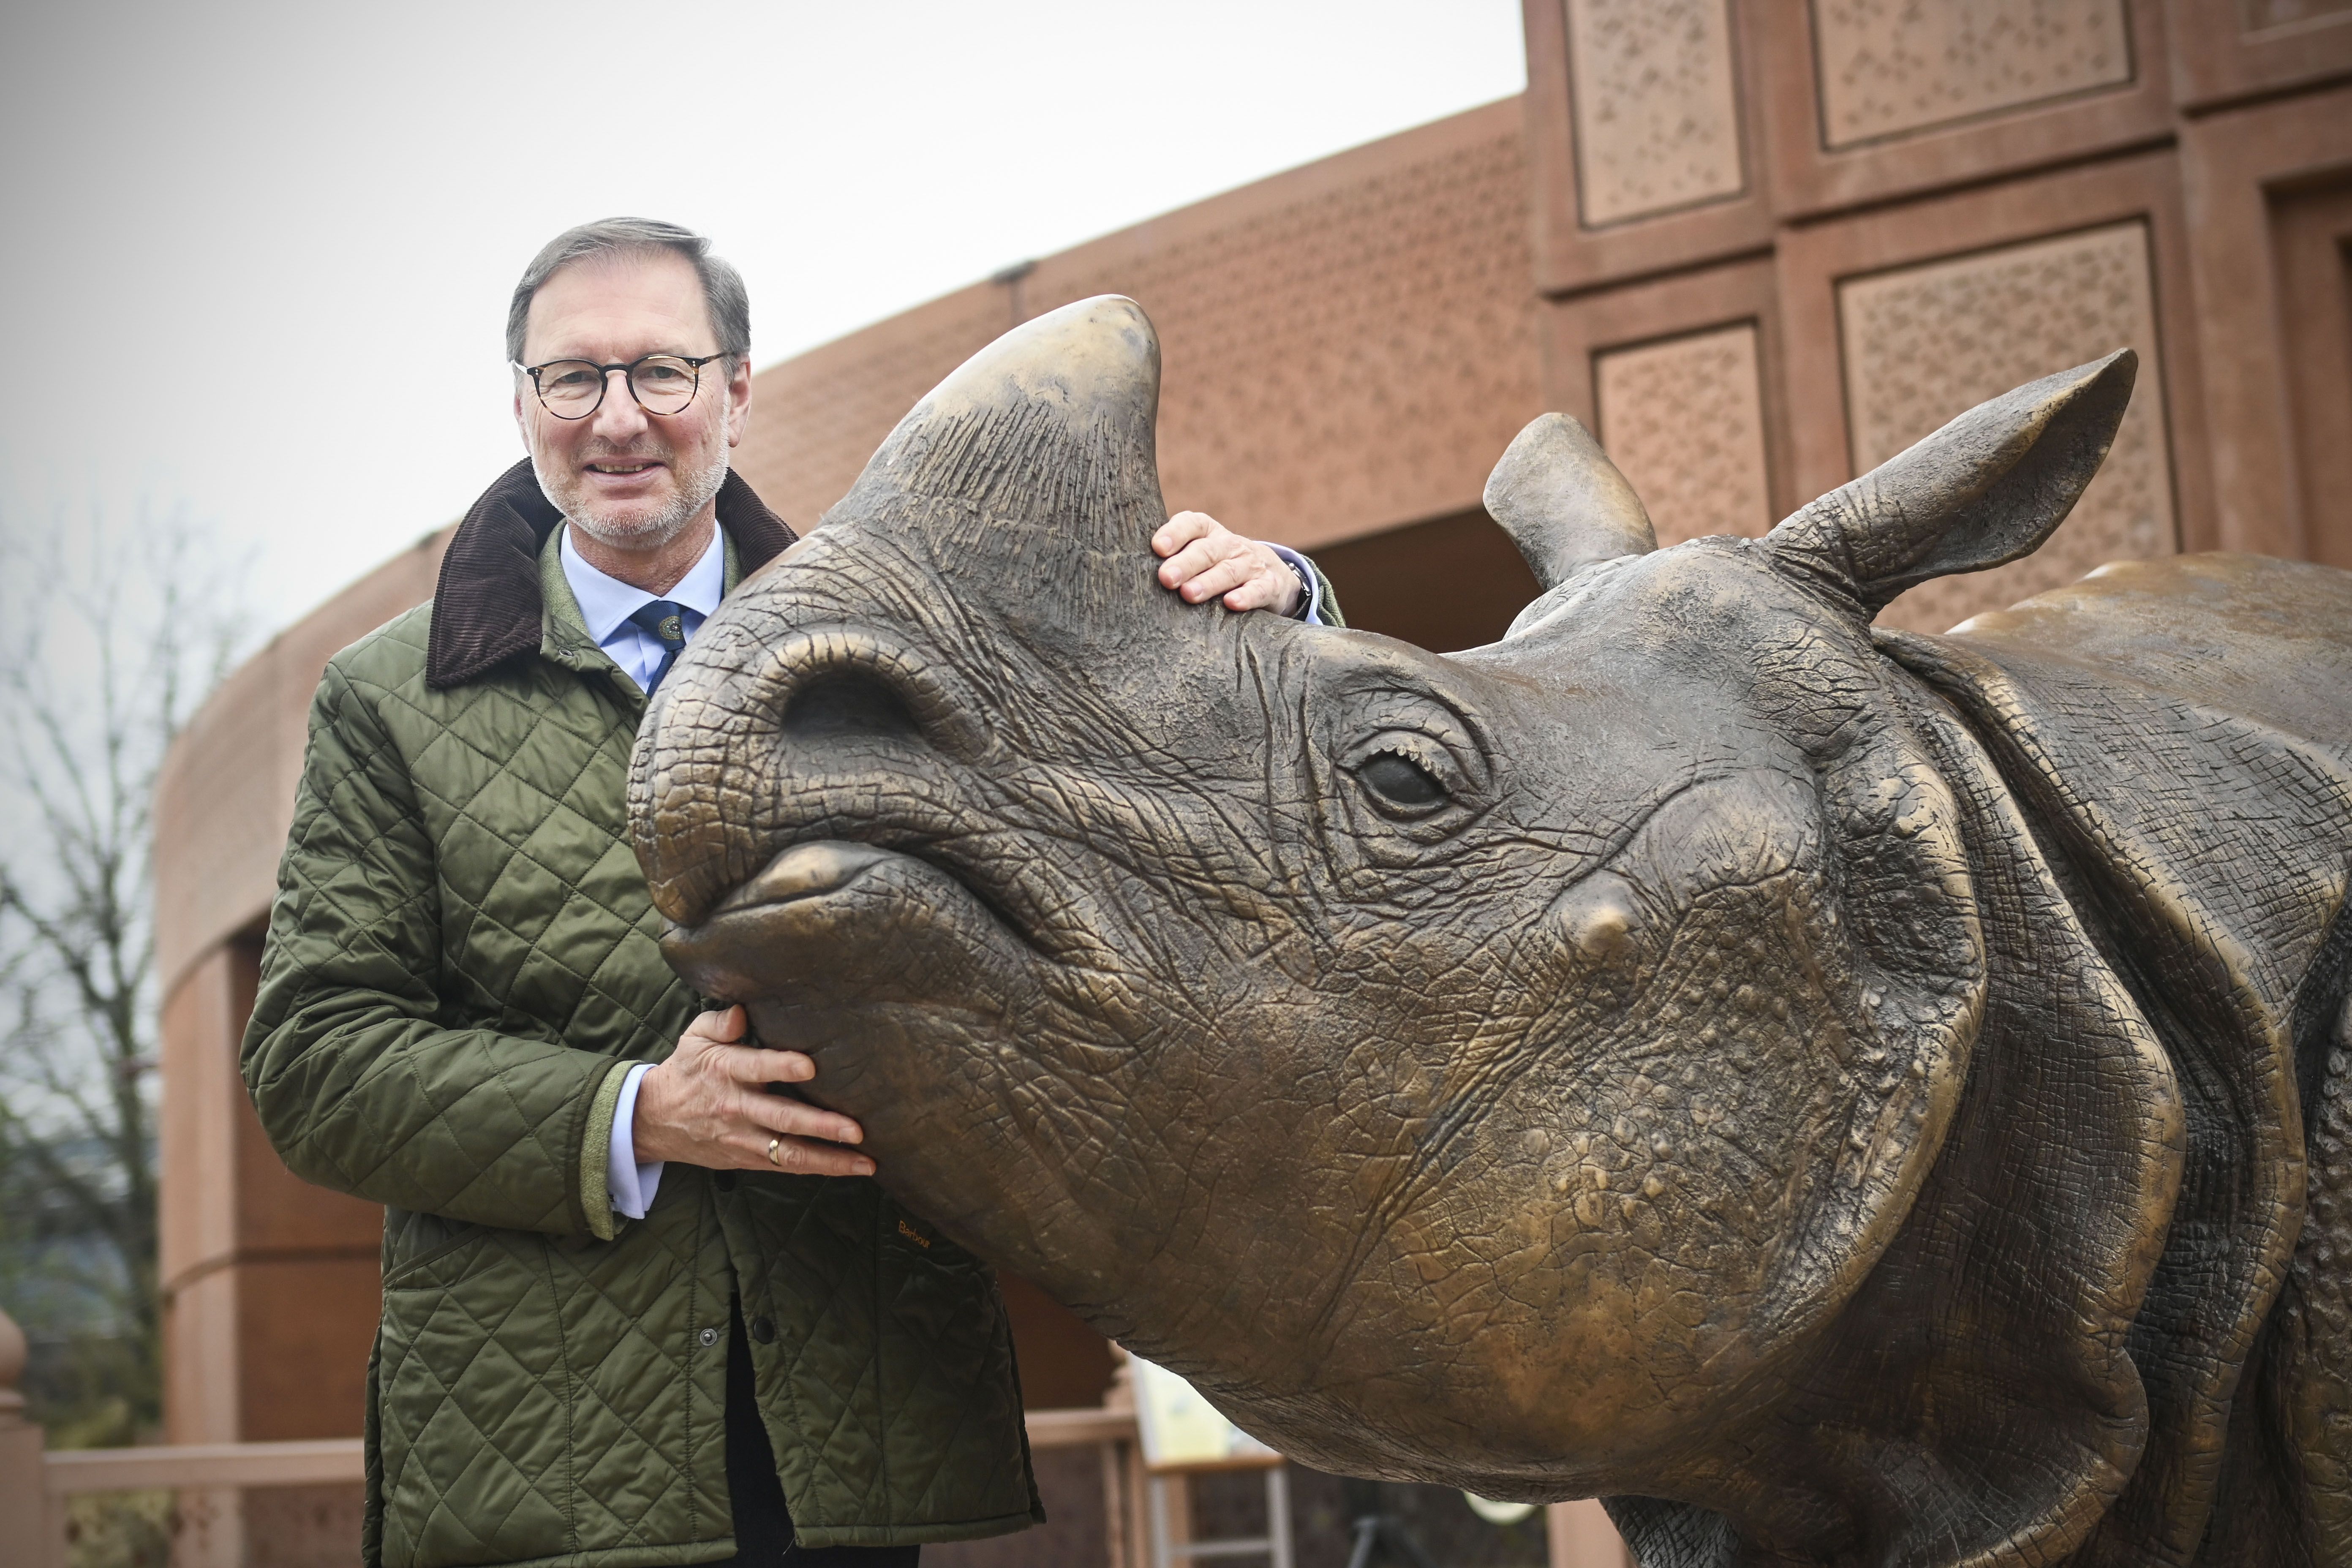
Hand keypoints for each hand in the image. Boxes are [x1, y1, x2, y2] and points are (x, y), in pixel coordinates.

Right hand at [631, 1006, 874, 1176]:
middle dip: (821, 1125)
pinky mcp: (747, 1159)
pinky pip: (785, 1166)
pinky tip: (848, 1168)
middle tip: (856, 1129)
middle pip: (781, 1118)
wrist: (654, 1120)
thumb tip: (742, 1013)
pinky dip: (817, 1169)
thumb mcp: (694, 1038)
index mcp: (725, 1071)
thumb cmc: (687, 1071)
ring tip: (865, 1162)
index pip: (755, 1068)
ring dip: (829, 1159)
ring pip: (789, 1152)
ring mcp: (743, 1138)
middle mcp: (737, 1107)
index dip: (781, 1067)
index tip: (810, 1065)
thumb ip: (720, 1022)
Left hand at [1153, 511, 1302, 615]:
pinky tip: (1231, 603)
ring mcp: (1250, 564)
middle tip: (1166, 578)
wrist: (1270, 574)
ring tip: (1189, 595)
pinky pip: (1258, 590)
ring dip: (1208, 582)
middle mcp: (1229, 545)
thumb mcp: (1199, 555)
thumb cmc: (1217, 566)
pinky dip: (1246, 596)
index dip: (1175, 533)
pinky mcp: (1268, 585)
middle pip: (1206, 550)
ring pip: (1228, 571)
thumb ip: (1172, 558)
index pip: (1192, 524)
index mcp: (1208, 533)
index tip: (1157, 547)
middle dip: (1185, 563)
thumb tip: (1130, 573)